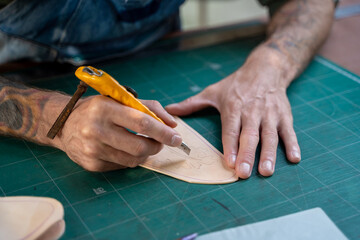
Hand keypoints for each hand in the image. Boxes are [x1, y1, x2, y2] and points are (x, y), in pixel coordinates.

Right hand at [55, 96, 180, 171]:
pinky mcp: (91, 164)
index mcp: (105, 108)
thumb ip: (149, 107)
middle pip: (139, 146)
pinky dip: (131, 158)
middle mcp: (96, 130)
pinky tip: (127, 149)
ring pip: (133, 160)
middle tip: (161, 142)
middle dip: (157, 146)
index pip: (141, 122)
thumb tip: (173, 124)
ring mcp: (92, 150)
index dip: (163, 132)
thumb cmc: (97, 109)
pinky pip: (122, 165)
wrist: (63, 124)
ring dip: (146, 153)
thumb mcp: (120, 99)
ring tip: (146, 145)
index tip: (176, 137)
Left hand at [166, 47, 300, 178]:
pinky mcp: (284, 115)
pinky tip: (295, 159)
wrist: (265, 69)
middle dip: (248, 154)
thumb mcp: (213, 91)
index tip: (229, 162)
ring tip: (267, 171)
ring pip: (270, 135)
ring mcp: (270, 114)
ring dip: (270, 154)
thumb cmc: (236, 84)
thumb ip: (192, 104)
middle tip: (245, 173)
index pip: (231, 129)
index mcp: (234, 107)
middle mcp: (252, 111)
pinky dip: (293, 144)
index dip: (230, 146)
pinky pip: (289, 131)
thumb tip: (168, 111)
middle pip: (250, 135)